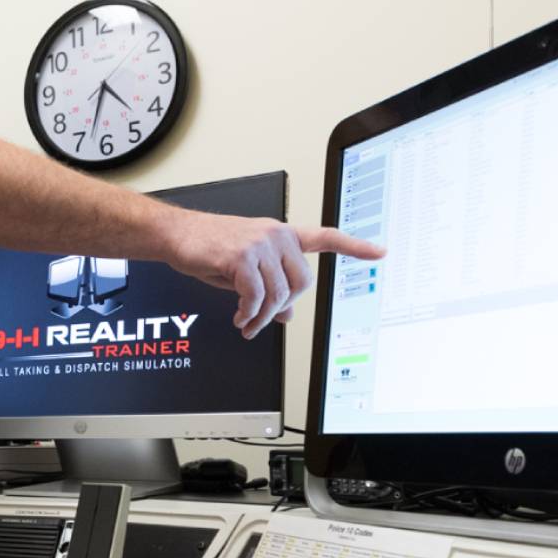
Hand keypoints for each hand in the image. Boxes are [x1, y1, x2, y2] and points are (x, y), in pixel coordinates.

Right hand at [166, 212, 385, 337]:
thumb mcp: (245, 268)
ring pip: (278, 294)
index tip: (379, 252)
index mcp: (282, 234)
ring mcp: (260, 243)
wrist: (178, 234)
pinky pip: (256, 296)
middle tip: (263, 318)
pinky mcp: (242, 256)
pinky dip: (248, 313)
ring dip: (261, 317)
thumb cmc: (209, 247)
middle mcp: (276, 235)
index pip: (325, 237)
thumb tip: (286, 315)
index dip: (355, 246)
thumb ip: (270, 285)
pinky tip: (239, 316)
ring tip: (246, 322)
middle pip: (302, 283)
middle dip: (283, 308)